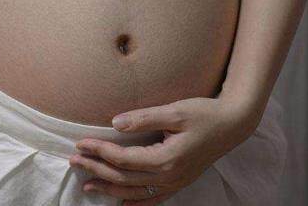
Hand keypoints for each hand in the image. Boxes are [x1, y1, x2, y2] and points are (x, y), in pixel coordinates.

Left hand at [69, 96, 260, 204]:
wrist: (232, 124)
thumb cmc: (204, 114)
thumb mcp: (174, 111)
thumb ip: (143, 118)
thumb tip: (115, 123)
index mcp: (165, 159)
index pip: (122, 158)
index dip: (99, 151)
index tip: (81, 143)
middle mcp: (169, 177)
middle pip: (123, 177)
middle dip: (96, 168)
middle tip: (74, 160)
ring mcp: (175, 183)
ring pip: (134, 191)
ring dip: (109, 187)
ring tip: (87, 183)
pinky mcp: (179, 183)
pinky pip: (153, 199)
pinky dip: (134, 203)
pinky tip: (121, 203)